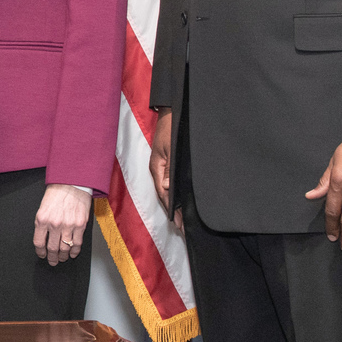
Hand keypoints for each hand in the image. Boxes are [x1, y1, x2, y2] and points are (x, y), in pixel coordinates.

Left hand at [33, 185, 93, 265]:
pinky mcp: (81, 225)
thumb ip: (42, 223)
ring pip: (65, 248)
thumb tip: (44, 238)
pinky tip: (72, 253)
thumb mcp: (43, 207)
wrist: (72, 183)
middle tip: (52, 261)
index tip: (42, 255)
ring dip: (63, 256)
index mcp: (42, 220)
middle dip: (52, 258)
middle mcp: (55, 224)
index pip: (39, 242)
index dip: (40, 252)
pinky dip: (75, 251)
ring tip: (62, 258)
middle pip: (52, 248)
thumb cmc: (57, 192)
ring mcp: (69, 226)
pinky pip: (77, 243)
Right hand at [149, 111, 183, 232]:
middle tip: (184, 229)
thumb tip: (167, 188)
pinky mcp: (167, 164)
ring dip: (174, 206)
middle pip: (165, 197)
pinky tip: (180, 201)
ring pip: (167, 192)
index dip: (172, 210)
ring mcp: (162, 168)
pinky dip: (174, 195)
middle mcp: (158, 171)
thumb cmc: (171, 128)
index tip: (180, 225)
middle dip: (173, 213)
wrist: (172, 112)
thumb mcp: (170, 148)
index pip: (164, 195)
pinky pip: (170, 184)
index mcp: (157, 169)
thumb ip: (168, 168)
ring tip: (182, 221)